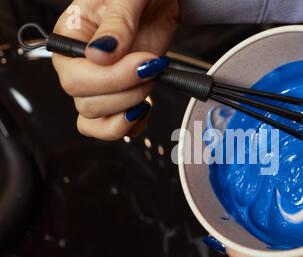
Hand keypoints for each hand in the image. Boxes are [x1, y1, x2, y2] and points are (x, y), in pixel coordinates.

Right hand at [52, 0, 178, 139]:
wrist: (160, 1)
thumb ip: (116, 24)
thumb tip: (99, 56)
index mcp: (70, 39)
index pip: (75, 78)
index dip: (110, 78)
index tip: (142, 61)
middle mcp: (79, 66)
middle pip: (87, 104)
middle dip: (126, 92)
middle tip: (152, 67)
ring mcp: (100, 84)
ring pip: (97, 120)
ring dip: (128, 112)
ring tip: (150, 84)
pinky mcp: (120, 94)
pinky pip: (113, 125)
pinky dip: (131, 125)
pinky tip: (145, 108)